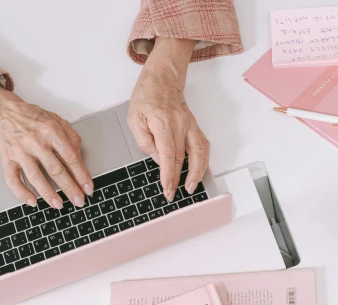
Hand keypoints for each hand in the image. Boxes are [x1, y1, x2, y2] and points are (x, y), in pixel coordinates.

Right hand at [0, 84, 92, 208]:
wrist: (3, 111)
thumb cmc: (31, 117)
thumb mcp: (56, 120)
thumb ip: (71, 137)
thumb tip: (79, 157)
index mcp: (51, 131)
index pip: (70, 157)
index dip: (81, 175)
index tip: (88, 188)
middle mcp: (35, 142)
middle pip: (56, 170)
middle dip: (70, 188)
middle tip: (79, 201)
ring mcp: (20, 152)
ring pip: (36, 177)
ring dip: (49, 194)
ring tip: (59, 205)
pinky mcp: (7, 159)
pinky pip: (13, 179)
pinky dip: (22, 193)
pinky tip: (33, 202)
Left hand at [127, 37, 208, 201]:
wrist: (163, 78)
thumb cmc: (146, 96)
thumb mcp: (134, 118)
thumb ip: (144, 140)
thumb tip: (158, 158)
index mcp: (162, 122)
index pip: (168, 154)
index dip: (168, 173)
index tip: (167, 187)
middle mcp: (179, 124)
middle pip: (182, 157)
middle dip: (178, 178)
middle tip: (173, 194)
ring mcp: (189, 125)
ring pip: (199, 152)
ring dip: (197, 172)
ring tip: (191, 187)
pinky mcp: (194, 126)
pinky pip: (202, 146)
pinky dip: (203, 161)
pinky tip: (199, 171)